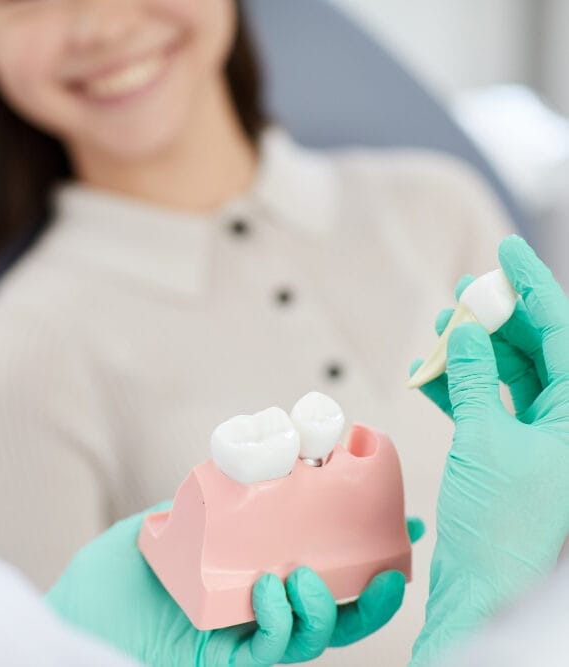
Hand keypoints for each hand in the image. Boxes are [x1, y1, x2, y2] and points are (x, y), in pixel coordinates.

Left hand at [46, 502, 423, 665]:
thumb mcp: (178, 516)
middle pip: (336, 608)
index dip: (364, 548)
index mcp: (255, 571)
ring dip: (326, 606)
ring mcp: (245, 637)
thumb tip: (258, 465)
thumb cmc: (121, 567)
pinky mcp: (227, 662)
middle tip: (396, 568)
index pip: (322, 562)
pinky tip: (271, 591)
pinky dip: (283, 620)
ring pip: (315, 637)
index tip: (403, 520)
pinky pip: (273, 651)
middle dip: (376, 592)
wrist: (78, 610)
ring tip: (304, 575)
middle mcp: (259, 607)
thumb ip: (217, 494)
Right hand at [409, 236, 568, 665]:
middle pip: (537, 350)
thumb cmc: (499, 526)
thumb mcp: (485, 440)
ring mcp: (536, 439)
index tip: (507, 248)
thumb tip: (465, 332)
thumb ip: (476, 379)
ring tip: (444, 323)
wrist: (483, 593)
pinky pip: (486, 404)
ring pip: (509, 375)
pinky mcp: (505, 454)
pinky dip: (459, 385)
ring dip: (473, 350)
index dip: (534, 286)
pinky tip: (432, 370)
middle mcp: (564, 425)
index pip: (562, 333)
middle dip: (500, 314)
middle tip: (468, 286)